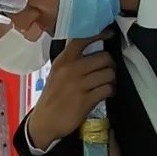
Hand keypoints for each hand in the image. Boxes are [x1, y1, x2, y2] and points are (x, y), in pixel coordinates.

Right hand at [25, 35, 115, 150]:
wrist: (45, 122)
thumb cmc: (52, 97)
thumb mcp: (56, 73)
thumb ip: (71, 61)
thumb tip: (92, 50)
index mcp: (63, 60)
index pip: (83, 39)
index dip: (100, 34)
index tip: (109, 34)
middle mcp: (71, 70)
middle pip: (104, 58)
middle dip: (110, 64)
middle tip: (108, 70)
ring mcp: (79, 85)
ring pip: (108, 74)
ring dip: (111, 79)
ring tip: (106, 83)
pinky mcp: (86, 100)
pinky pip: (107, 89)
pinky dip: (110, 91)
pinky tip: (106, 93)